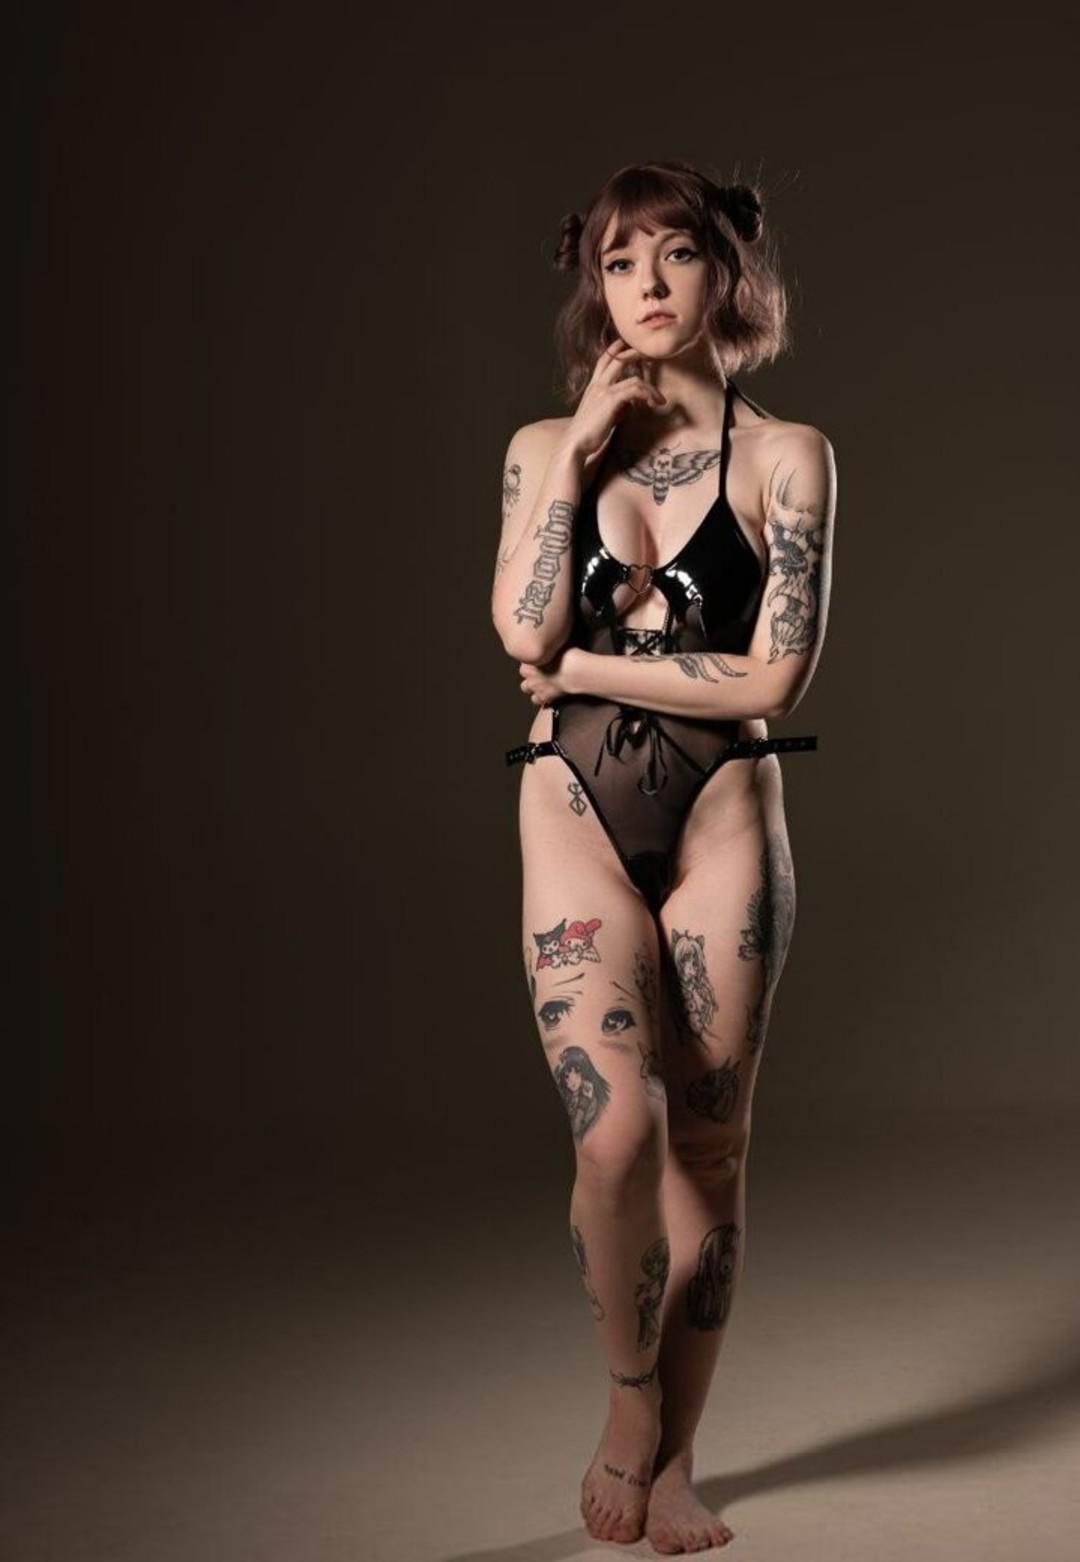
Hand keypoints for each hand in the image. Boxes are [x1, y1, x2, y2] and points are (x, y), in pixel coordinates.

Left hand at [518, 646, 583, 705]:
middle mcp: (530, 675)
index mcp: (529, 660)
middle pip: (524, 675)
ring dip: (532, 687)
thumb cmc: (568, 656)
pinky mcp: (544, 697)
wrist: (574, 671)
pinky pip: (538, 700)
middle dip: (530, 674)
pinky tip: (548, 695)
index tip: (540, 661)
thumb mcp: (557, 643)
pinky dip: (542, 698)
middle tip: (540, 672)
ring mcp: (536, 687)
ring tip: (541, 684)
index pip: (524, 661)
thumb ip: (550, 643)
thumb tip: (553, 638)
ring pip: (526, 689)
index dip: (532, 662)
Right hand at [557, 337, 666, 464]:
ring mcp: (604, 391)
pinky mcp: (611, 401)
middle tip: (651, 356)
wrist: (575, 443)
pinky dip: (648, 395)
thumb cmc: (588, 434)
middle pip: (618, 359)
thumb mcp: (603, 415)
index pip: (604, 360)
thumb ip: (617, 406)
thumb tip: (631, 405)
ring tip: (659, 399)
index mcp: (593, 386)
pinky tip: (653, 404)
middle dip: (636, 353)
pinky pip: (635, 390)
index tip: (631, 347)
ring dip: (651, 388)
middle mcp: (597, 385)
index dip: (616, 349)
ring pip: (634, 379)